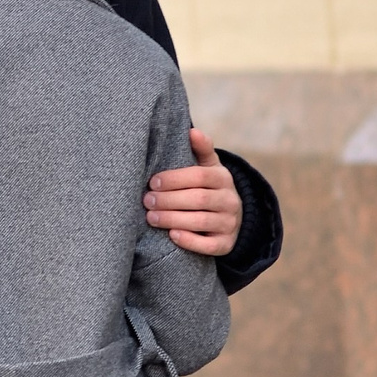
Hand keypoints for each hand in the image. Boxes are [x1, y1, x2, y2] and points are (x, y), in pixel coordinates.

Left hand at [144, 128, 240, 256]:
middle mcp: (230, 200)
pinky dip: (190, 241)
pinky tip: (172, 235)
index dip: (175, 179)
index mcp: (223, 178)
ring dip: (173, 219)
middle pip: (198, 199)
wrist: (229, 216)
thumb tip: (192, 131)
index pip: (199, 176)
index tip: (152, 182)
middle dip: (169, 200)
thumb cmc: (208, 187)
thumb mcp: (208, 166)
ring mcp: (230, 223)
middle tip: (146, 200)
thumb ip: (201, 149)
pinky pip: (209, 246)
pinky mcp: (226, 244)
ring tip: (151, 217)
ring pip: (201, 222)